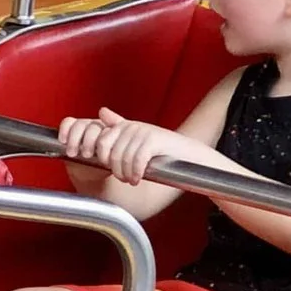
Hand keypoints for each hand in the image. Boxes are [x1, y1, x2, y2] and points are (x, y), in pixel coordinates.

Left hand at [58, 107, 183, 184]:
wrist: (190, 154)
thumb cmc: (162, 149)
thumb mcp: (137, 138)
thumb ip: (118, 127)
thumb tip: (101, 111)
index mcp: (124, 126)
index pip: (102, 142)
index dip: (102, 159)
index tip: (108, 170)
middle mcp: (132, 126)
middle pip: (112, 153)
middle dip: (116, 170)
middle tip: (123, 178)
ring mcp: (143, 131)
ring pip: (124, 159)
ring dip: (126, 174)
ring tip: (131, 180)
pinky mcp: (153, 140)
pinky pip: (137, 160)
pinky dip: (136, 172)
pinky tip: (138, 179)